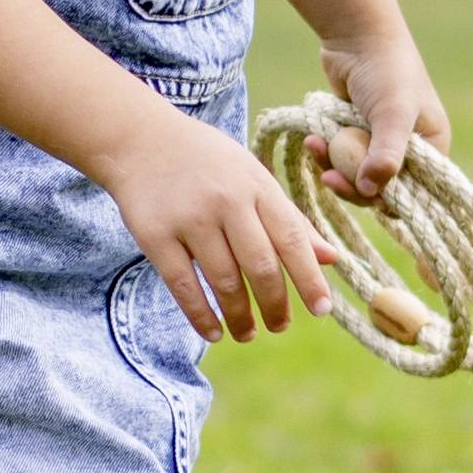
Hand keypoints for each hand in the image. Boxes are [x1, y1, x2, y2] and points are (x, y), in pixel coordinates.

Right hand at [106, 109, 334, 344]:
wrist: (141, 139)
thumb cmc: (209, 163)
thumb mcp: (254, 179)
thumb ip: (290, 220)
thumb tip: (331, 258)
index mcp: (257, 186)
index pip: (291, 238)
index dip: (309, 278)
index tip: (322, 309)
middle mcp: (226, 201)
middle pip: (260, 266)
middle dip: (274, 305)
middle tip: (280, 326)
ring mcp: (189, 219)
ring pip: (224, 281)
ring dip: (240, 316)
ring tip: (247, 333)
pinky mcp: (155, 235)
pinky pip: (183, 285)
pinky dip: (201, 315)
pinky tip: (214, 331)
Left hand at [308, 36, 454, 203]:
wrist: (357, 35)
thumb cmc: (387, 72)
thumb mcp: (393, 115)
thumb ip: (385, 155)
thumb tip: (369, 192)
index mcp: (432, 148)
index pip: (412, 192)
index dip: (386, 197)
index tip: (361, 190)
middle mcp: (409, 148)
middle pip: (380, 186)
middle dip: (352, 183)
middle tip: (329, 178)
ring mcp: (379, 141)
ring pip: (355, 172)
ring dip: (333, 165)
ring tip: (316, 147)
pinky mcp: (354, 133)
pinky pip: (340, 155)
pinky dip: (326, 152)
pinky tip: (313, 139)